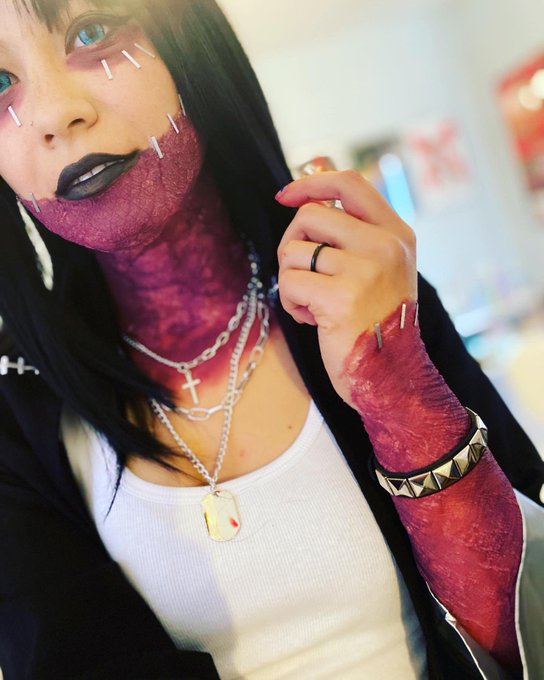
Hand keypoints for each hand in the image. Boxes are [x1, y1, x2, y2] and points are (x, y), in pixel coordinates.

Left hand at [276, 170, 416, 404]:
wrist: (391, 375)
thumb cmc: (376, 321)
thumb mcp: (380, 268)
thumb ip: (354, 232)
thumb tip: (307, 191)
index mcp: (397, 233)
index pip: (349, 183)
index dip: (310, 182)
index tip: (285, 195)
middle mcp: (385, 246)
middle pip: (311, 214)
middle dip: (292, 242)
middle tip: (303, 272)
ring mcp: (365, 270)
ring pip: (293, 250)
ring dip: (291, 278)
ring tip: (312, 302)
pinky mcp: (341, 298)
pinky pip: (289, 282)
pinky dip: (291, 303)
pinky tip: (312, 320)